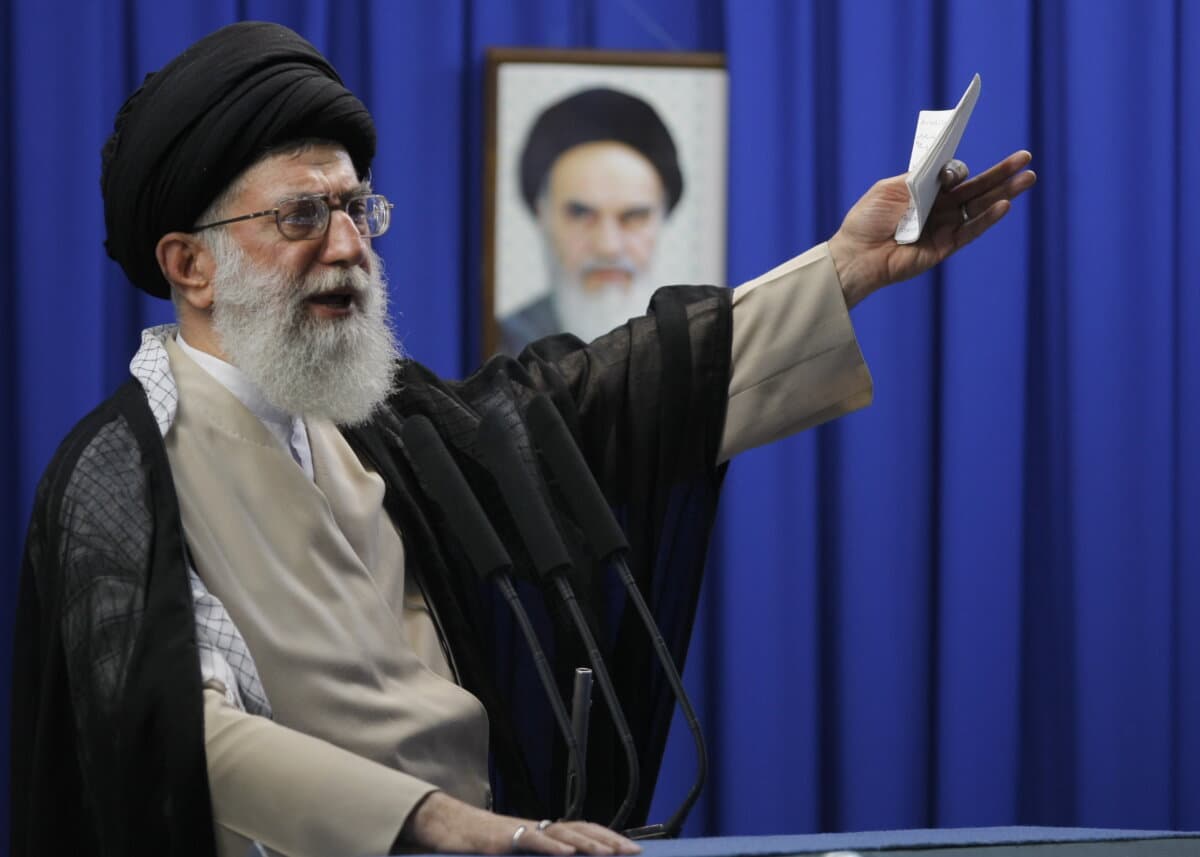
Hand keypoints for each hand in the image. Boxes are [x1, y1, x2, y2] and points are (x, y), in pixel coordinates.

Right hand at [401, 791, 641, 854]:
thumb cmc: (480, 846)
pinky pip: (532, 841)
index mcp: (543, 833)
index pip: (582, 832)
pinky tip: (568, 854)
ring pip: (561, 833)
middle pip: (580, 829)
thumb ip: (540, 856)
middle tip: (633, 851)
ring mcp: (522, 831)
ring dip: (587, 843)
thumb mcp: (516, 854)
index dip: (607, 838)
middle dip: (609, 840)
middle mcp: (538, 828)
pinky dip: (552, 846)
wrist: (447, 828)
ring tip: (609, 854)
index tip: (632, 849)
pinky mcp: (504, 839)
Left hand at [827, 149, 1036, 306]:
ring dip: (1005, 192)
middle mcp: (939, 208)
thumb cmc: (866, 221)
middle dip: (1001, 173)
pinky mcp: (945, 246)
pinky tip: (1005, 205)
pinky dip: (988, 218)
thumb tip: (944, 169)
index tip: (954, 168)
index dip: (957, 169)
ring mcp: (944, 227)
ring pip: (980, 206)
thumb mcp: (889, 189)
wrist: (855, 254)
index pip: (953, 175)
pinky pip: (971, 230)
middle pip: (976, 187)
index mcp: (925, 191)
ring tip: (1028, 178)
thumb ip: (917, 178)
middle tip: (1026, 158)